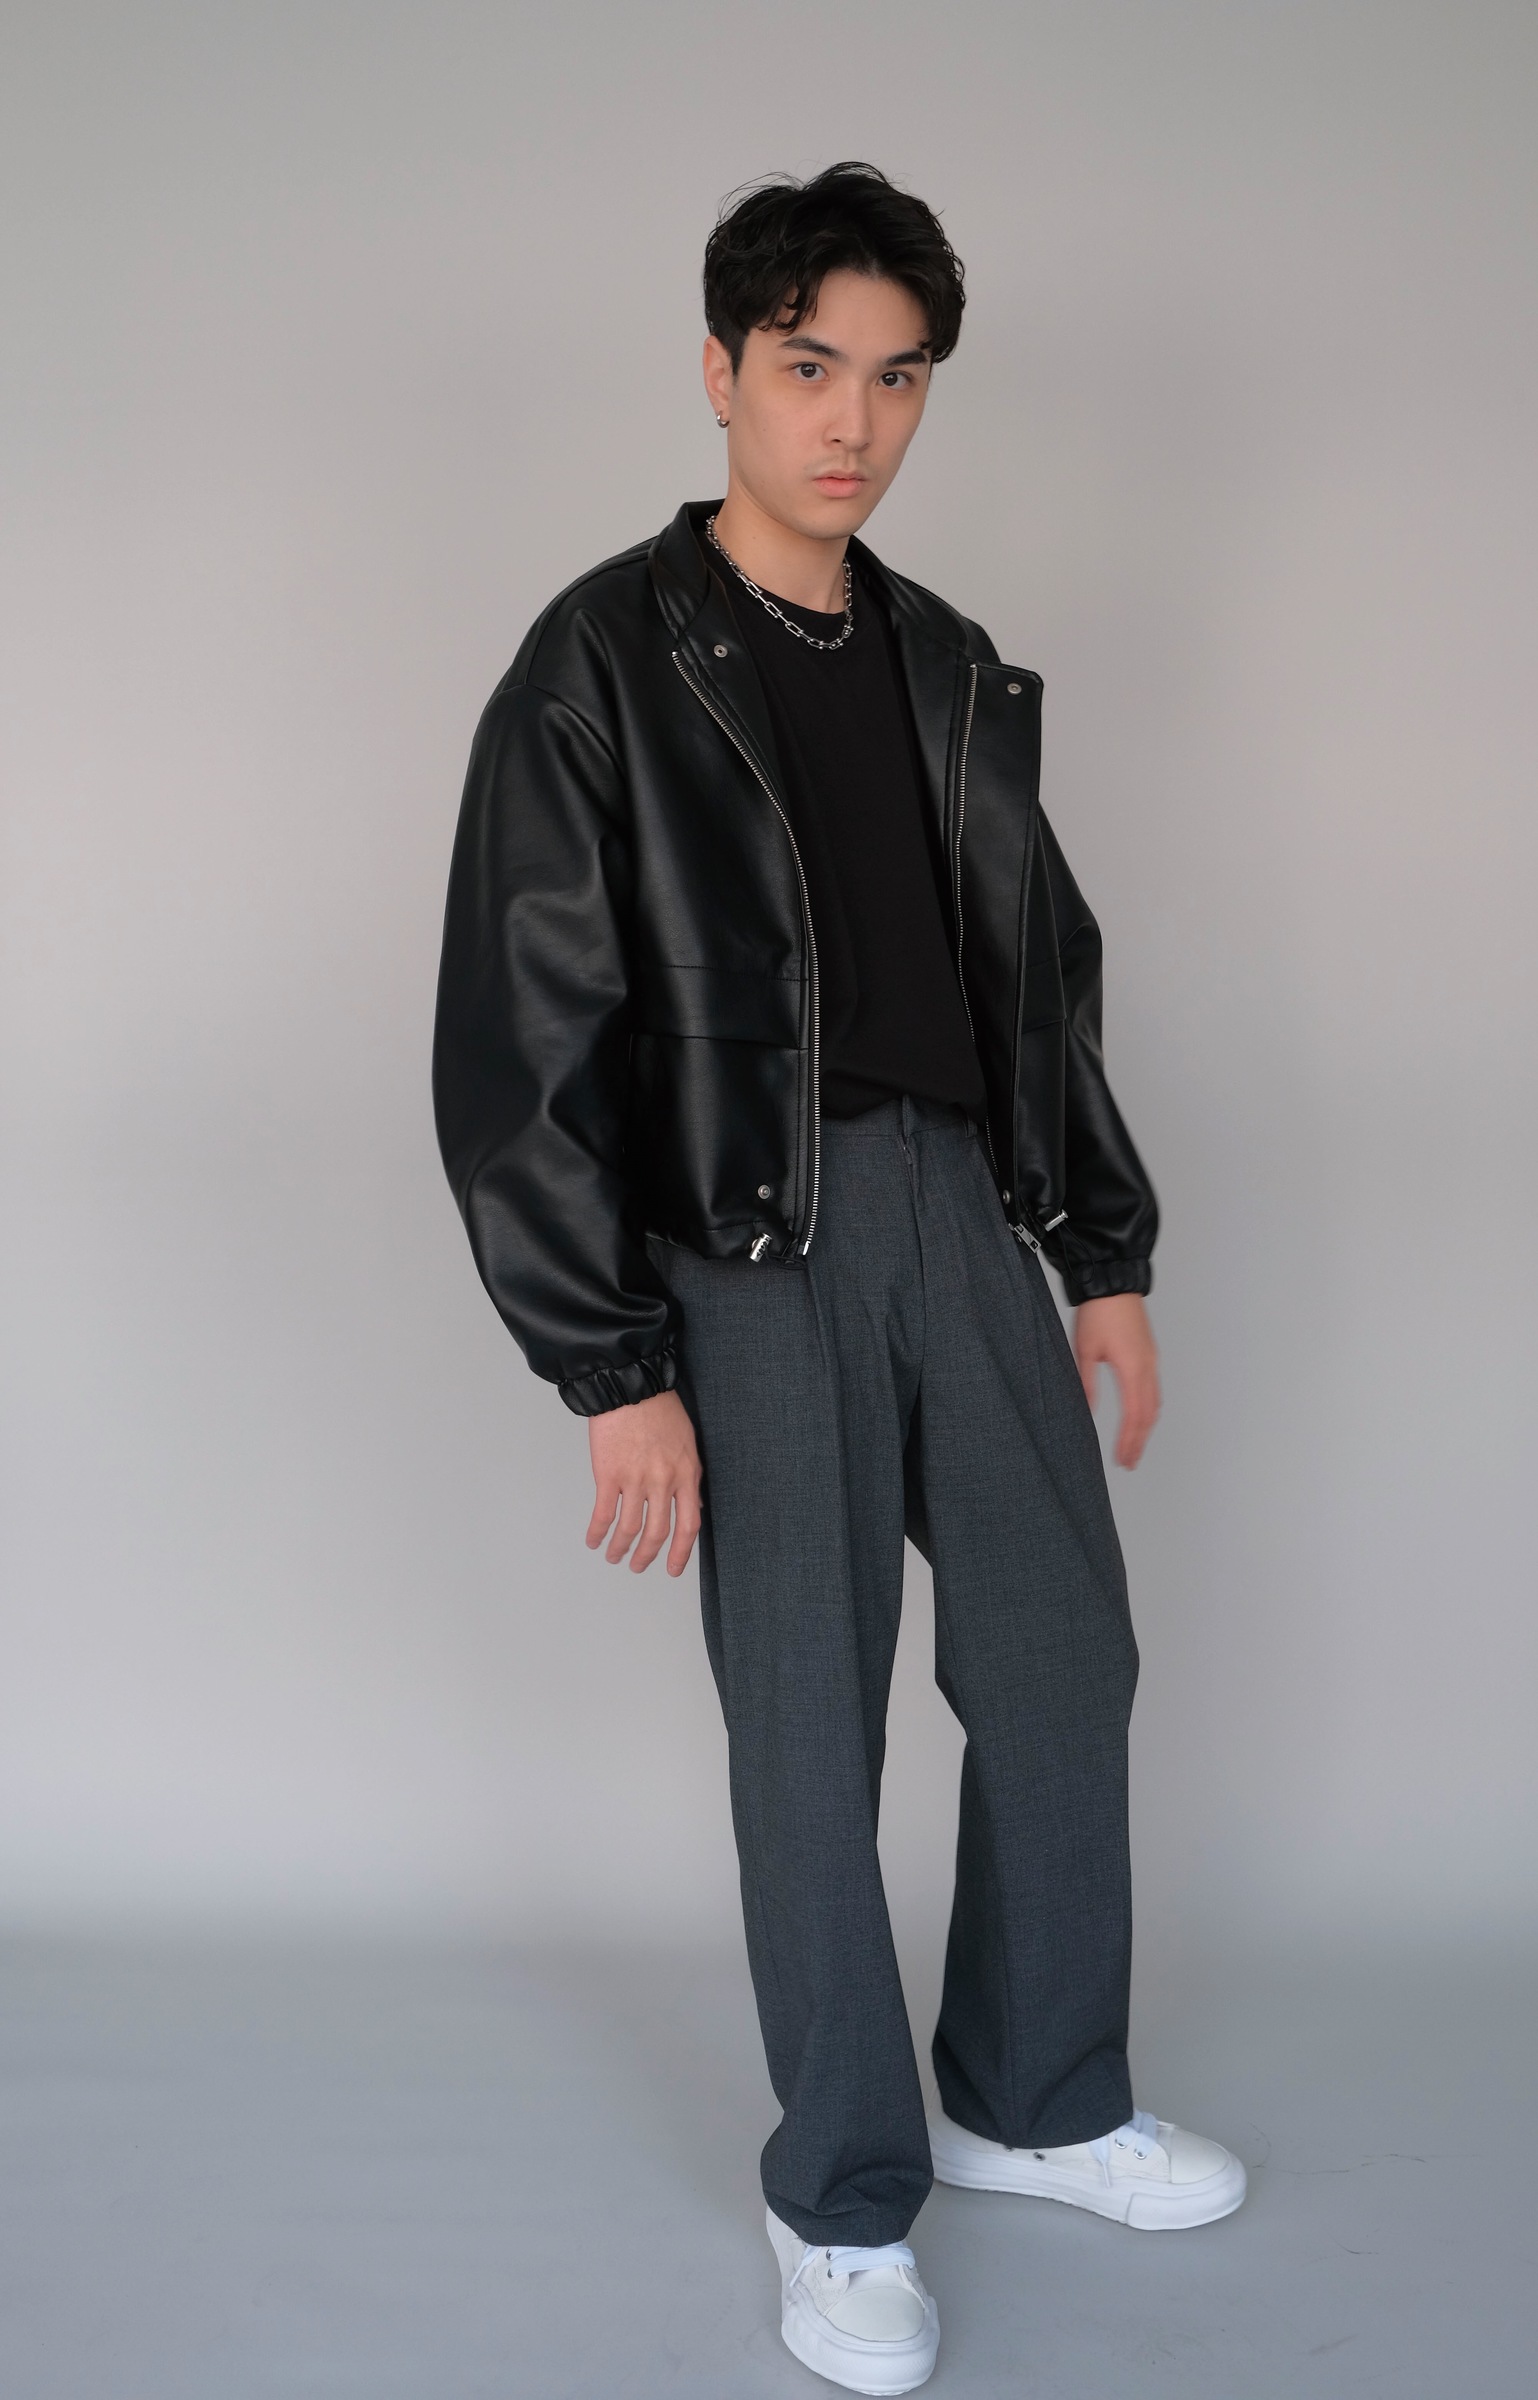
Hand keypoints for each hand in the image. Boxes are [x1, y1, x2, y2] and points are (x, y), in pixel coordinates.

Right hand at [585, 1389, 702, 1575]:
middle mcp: (663, 1481)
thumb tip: (692, 1504)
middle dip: (646, 1556)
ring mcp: (635, 1480)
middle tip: (638, 1565)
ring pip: (629, 1528)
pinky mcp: (608, 1475)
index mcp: (687, 1474)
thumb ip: (689, 1476)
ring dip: (620, 1548)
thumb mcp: (687, 1442)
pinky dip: (598, 1532)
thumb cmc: (659, 1407)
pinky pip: (604, 1514)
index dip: (680, 1552)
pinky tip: (594, 1540)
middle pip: (657, 1532)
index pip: (689, 1525)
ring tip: (614, 1556)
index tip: (672, 1568)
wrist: (629, 1385)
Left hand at [1074, 1293, 1159, 1468]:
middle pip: (1149, 1415)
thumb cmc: (1098, 1313)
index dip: (1129, 1441)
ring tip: (1134, 1446)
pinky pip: (1155, 1390)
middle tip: (1129, 1461)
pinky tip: (1140, 1417)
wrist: (1114, 1282)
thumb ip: (1087, 1384)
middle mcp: (1148, 1368)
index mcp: (1132, 1370)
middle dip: (1139, 1441)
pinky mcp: (1150, 1354)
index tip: (1122, 1459)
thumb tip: (1088, 1411)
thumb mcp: (1085, 1350)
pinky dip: (1149, 1410)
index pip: (1134, 1417)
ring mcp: (1152, 1361)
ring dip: (1146, 1428)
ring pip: (1154, 1403)